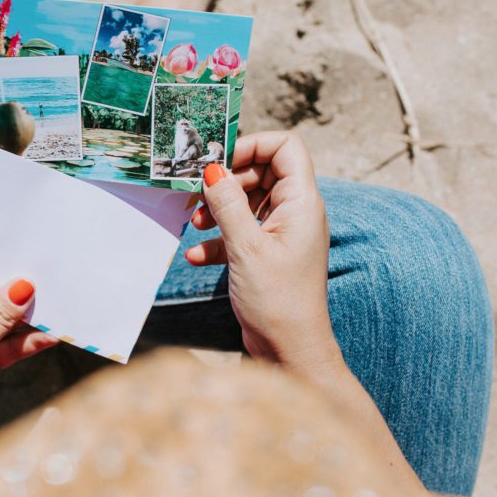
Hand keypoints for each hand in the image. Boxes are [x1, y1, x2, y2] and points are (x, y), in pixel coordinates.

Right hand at [186, 131, 338, 372]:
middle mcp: (295, 212)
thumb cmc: (279, 302)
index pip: (285, 147)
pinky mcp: (267, 253)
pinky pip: (240, 231)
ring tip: (195, 223)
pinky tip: (198, 255)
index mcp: (301, 203)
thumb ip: (227, 204)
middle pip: (261, 170)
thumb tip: (211, 168)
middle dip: (226, 180)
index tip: (219, 160)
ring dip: (218, 208)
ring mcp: (281, 233)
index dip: (252, 145)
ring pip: (247, 200)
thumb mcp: (246, 248)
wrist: (290, 351)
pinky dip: (218, 238)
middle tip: (198, 193)